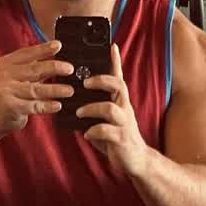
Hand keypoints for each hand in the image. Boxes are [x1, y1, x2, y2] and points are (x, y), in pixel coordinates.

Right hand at [0, 41, 74, 135]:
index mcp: (6, 64)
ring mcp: (7, 92)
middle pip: (33, 70)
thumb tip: (55, 55)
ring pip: (35, 89)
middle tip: (69, 69)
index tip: (58, 45)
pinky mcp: (11, 107)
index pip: (27, 54)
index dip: (43, 49)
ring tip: (69, 90)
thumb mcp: (15, 76)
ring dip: (54, 89)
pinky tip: (57, 105)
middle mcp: (5, 76)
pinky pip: (33, 106)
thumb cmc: (8, 94)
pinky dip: (47, 106)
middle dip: (54, 67)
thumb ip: (32, 67)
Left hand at [76, 43, 148, 176]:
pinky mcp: (121, 138)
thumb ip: (94, 106)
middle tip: (84, 83)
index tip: (111, 46)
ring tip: (78, 112)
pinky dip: (94, 131)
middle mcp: (124, 108)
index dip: (115, 61)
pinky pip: (107, 131)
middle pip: (118, 86)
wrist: (135, 159)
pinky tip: (86, 134)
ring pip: (110, 109)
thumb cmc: (116, 135)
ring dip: (92, 108)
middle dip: (101, 81)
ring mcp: (124, 123)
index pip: (118, 76)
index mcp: (119, 101)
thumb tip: (71, 96)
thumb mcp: (105, 118)